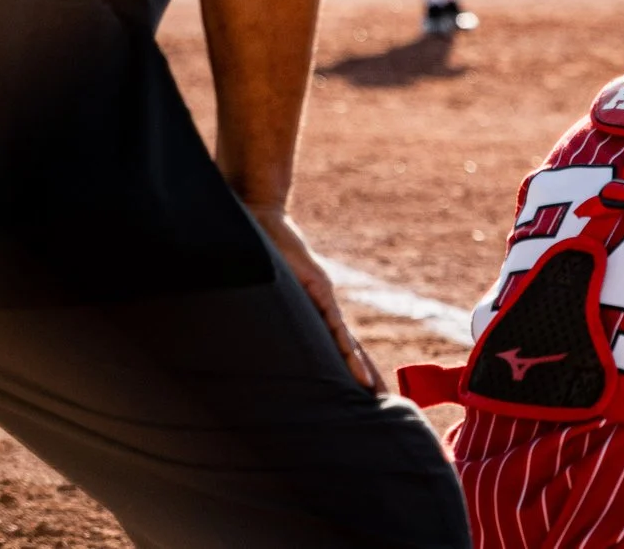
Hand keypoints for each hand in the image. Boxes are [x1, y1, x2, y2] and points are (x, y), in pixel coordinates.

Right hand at [249, 202, 379, 390]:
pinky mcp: (316, 288)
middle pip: (347, 349)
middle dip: (363, 376)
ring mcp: (321, 299)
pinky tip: (354, 365)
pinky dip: (342, 345)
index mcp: (311, 312)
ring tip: (372, 392)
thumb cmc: (259, 254)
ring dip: (359, 368)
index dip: (349, 369)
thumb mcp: (262, 292)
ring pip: (344, 342)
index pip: (335, 347)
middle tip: (380, 403)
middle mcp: (321, 308)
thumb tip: (243, 336)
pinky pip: (331, 322)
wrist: (263, 219)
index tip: (362, 393)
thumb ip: (261, 313)